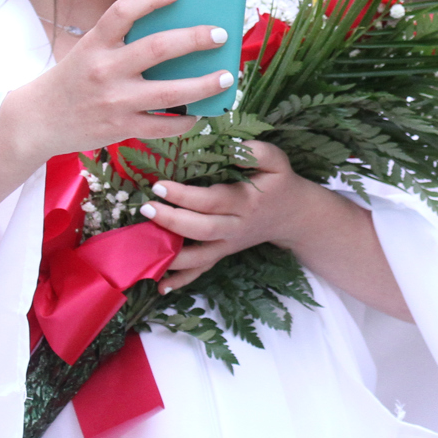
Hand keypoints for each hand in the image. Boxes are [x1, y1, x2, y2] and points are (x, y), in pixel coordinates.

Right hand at [0, 0, 234, 208]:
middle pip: (158, 49)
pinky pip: (164, 126)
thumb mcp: (88, 50)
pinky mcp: (121, 128)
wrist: (39, 120)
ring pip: (171, 93)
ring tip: (226, 76)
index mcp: (95, 44)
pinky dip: (187, 120)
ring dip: (204, 84)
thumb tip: (170, 24)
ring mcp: (115, 101)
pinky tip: (200, 111)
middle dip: (195, 39)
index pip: (123, 11)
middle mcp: (105, 70)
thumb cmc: (72, 80)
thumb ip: (120, 39)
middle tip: (219, 34)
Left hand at [143, 140, 317, 291]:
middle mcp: (235, 227)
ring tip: (144, 248)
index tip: (159, 186)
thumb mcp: (276, 161)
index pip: (211, 201)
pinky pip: (203, 270)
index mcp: (245, 202)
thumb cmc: (279, 183)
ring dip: (172, 256)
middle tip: (146, 208)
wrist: (293, 216)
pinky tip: (160, 287)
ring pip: (200, 257)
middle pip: (202, 230)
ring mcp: (228, 244)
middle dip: (171, 222)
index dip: (184, 196)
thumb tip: (233, 149)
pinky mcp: (223, 252)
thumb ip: (257, 152)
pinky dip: (183, 280)